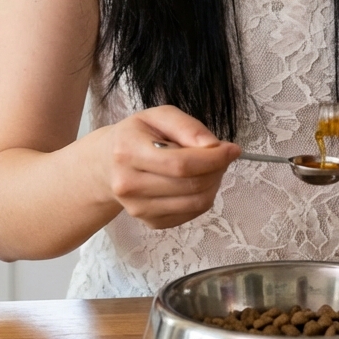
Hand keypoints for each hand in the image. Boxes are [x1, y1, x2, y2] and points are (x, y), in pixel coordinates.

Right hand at [100, 106, 240, 229]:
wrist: (107, 164)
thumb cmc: (137, 135)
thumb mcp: (158, 116)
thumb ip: (187, 126)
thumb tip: (214, 146)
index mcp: (128, 152)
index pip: (181, 164)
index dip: (213, 158)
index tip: (232, 149)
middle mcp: (129, 185)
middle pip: (190, 185)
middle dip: (217, 170)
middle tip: (223, 156)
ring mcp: (138, 209)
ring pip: (195, 203)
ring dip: (214, 184)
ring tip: (212, 167)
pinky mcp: (149, 222)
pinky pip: (190, 214)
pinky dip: (203, 197)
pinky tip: (198, 181)